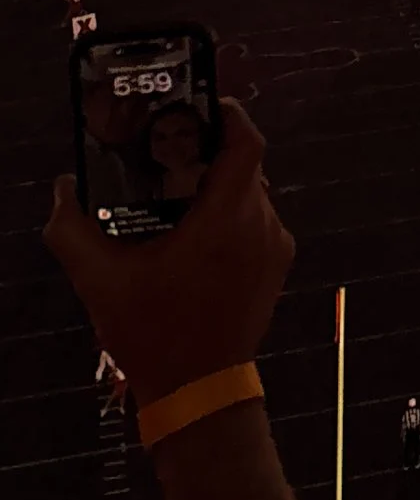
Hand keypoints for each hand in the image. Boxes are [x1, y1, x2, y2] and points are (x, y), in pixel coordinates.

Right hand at [46, 103, 295, 405]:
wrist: (197, 392)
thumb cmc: (153, 332)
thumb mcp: (101, 282)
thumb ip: (74, 231)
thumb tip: (63, 190)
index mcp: (228, 214)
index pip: (246, 140)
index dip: (227, 115)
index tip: (199, 107)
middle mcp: (261, 222)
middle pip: (244, 167)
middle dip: (210, 156)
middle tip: (171, 156)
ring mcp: (275, 246)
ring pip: (251, 196)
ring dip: (219, 191)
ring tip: (177, 200)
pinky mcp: (277, 268)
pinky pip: (256, 225)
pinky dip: (231, 220)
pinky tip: (194, 240)